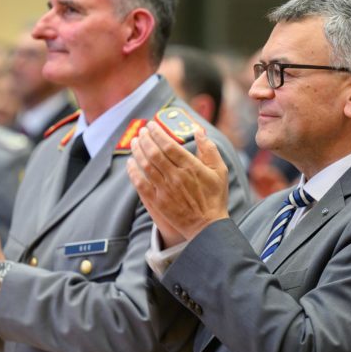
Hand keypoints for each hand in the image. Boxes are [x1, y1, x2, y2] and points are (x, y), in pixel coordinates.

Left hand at [127, 122, 229, 246]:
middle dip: (145, 139)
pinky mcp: (158, 202)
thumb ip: (209, 149)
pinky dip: (133, 171)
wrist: (208, 226)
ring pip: (146, 166)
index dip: (158, 133)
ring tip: (134, 142)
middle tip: (142, 131)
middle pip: (155, 153)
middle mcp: (176, 177)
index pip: (169, 145)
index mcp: (191, 167)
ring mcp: (165, 190)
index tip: (151, 125)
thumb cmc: (215, 197)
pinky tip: (130, 163)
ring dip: (138, 151)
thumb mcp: (219, 170)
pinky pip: (141, 183)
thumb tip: (198, 130)